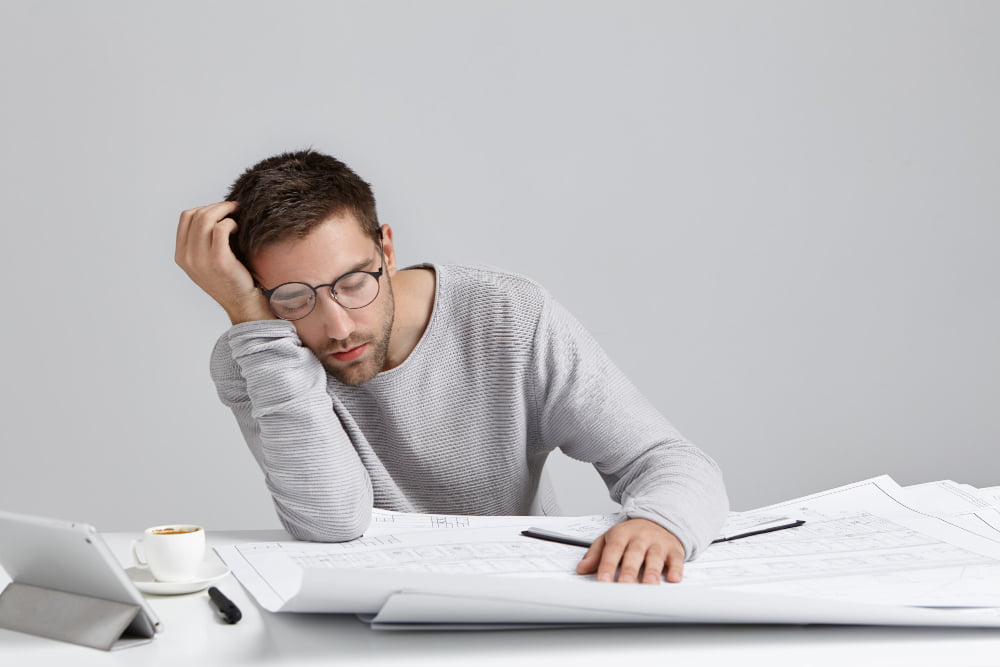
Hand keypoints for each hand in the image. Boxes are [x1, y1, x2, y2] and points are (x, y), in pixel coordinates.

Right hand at [175, 201, 272, 324]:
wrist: (242, 303)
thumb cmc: (230, 279)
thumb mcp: (206, 262)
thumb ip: (201, 241)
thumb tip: (212, 212)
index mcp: (181, 255)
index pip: (186, 217)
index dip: (204, 207)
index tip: (220, 209)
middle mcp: (187, 257)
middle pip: (197, 215)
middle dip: (217, 206)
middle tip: (233, 207)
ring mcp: (201, 259)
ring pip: (207, 218)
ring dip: (224, 211)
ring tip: (237, 214)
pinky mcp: (219, 260)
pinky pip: (221, 228)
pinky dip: (230, 222)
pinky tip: (238, 228)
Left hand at [576, 517, 685, 583]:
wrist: (658, 520)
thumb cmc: (632, 534)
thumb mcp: (610, 538)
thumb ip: (595, 554)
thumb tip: (581, 569)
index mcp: (622, 534)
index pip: (613, 550)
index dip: (607, 565)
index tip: (603, 580)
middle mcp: (640, 538)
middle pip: (634, 554)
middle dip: (629, 570)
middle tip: (625, 584)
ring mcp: (658, 543)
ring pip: (655, 557)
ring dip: (652, 571)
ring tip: (649, 584)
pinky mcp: (674, 550)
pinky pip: (676, 559)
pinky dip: (676, 569)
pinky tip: (673, 579)